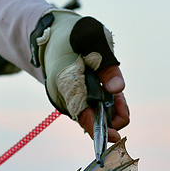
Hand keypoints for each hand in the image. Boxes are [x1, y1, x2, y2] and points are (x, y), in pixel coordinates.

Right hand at [30, 9, 129, 139]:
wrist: (50, 33)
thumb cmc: (73, 35)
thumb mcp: (94, 41)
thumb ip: (108, 66)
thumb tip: (118, 89)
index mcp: (67, 85)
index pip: (86, 117)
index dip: (102, 130)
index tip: (117, 136)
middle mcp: (65, 98)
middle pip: (94, 120)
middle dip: (113, 112)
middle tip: (119, 94)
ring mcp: (68, 100)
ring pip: (95, 115)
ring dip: (110, 107)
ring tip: (112, 85)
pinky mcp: (72, 99)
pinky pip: (91, 109)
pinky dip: (103, 103)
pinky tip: (106, 88)